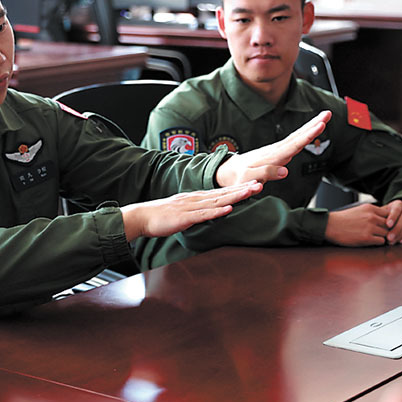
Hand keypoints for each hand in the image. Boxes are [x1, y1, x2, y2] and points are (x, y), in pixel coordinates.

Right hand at [120, 181, 261, 240]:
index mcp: (195, 198)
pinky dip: (217, 211)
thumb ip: (196, 212)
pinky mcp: (184, 218)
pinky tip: (228, 208)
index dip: (237, 188)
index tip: (253, 184)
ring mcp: (190, 207)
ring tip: (251, 191)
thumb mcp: (182, 212)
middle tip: (260, 183)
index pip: (220, 192)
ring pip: (217, 201)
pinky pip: (203, 215)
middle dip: (242, 188)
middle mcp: (195, 199)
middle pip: (223, 193)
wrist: (141, 217)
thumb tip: (208, 213)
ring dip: (235, 196)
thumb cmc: (159, 217)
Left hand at [215, 111, 331, 186]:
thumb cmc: (237, 177)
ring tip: (325, 117)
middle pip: (298, 136)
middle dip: (313, 125)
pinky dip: (304, 135)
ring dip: (311, 127)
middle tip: (328, 114)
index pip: (293, 145)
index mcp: (271, 156)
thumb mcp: (248, 178)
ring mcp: (277, 151)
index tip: (320, 125)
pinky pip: (294, 142)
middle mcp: (276, 151)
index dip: (308, 136)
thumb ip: (265, 173)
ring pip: (298, 137)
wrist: (228, 171)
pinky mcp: (277, 153)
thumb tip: (286, 171)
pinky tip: (313, 129)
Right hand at [324, 203, 388, 245]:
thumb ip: (372, 212)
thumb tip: (384, 217)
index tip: (384, 225)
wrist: (331, 226)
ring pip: (387, 233)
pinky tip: (371, 241)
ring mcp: (370, 227)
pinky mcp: (367, 238)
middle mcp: (372, 217)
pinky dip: (378, 242)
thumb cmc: (344, 219)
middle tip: (383, 234)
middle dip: (387, 229)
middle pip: (390, 224)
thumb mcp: (359, 210)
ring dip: (383, 237)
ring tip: (376, 238)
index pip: (389, 214)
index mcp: (370, 208)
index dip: (388, 220)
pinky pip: (381, 241)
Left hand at [383, 200, 401, 244]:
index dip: (393, 217)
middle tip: (388, 238)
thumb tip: (371, 220)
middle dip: (396, 229)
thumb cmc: (391, 213)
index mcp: (399, 204)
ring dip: (400, 235)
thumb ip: (380, 214)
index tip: (388, 225)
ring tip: (391, 242)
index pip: (396, 210)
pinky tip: (400, 241)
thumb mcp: (386, 210)